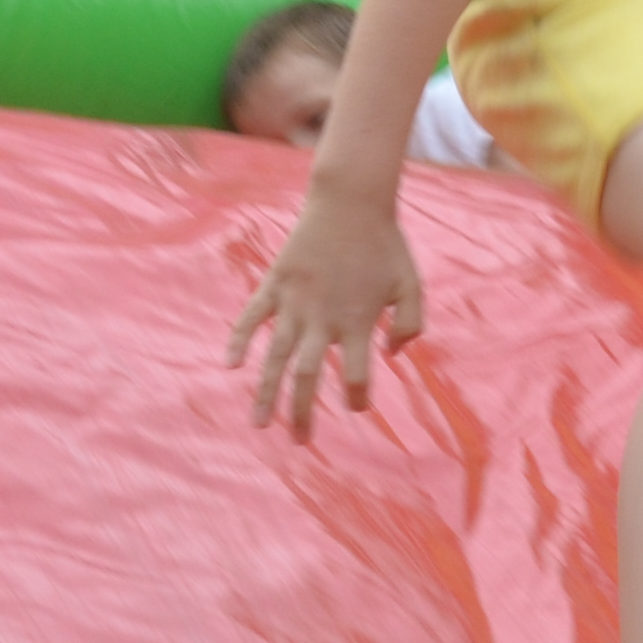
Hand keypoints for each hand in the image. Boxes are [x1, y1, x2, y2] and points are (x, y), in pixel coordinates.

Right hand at [229, 181, 426, 436]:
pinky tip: (230, 365)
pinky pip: (252, 317)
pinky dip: (240, 340)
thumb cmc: (385, 244)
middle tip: (299, 441)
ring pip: (275, 356)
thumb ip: (409, 324)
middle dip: (302, 413)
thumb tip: (392, 355)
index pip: (356, 376)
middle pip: (308, 377)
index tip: (357, 407)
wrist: (352, 201)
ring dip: (266, 392)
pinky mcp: (276, 283)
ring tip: (258, 423)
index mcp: (357, 322)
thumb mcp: (412, 284)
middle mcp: (322, 318)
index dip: (358, 398)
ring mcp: (295, 301)